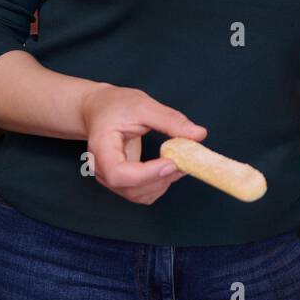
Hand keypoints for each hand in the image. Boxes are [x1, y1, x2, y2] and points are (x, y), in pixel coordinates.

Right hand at [79, 84, 206, 204]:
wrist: (100, 110)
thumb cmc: (116, 105)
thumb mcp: (143, 105)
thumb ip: (170, 120)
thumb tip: (199, 134)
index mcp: (101, 147)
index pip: (118, 173)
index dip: (147, 174)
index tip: (172, 162)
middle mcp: (101, 168)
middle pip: (130, 188)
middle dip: (162, 178)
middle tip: (185, 159)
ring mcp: (109, 178)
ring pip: (138, 195)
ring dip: (163, 182)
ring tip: (179, 161)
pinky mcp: (121, 182)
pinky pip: (141, 194)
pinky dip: (159, 185)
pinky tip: (169, 167)